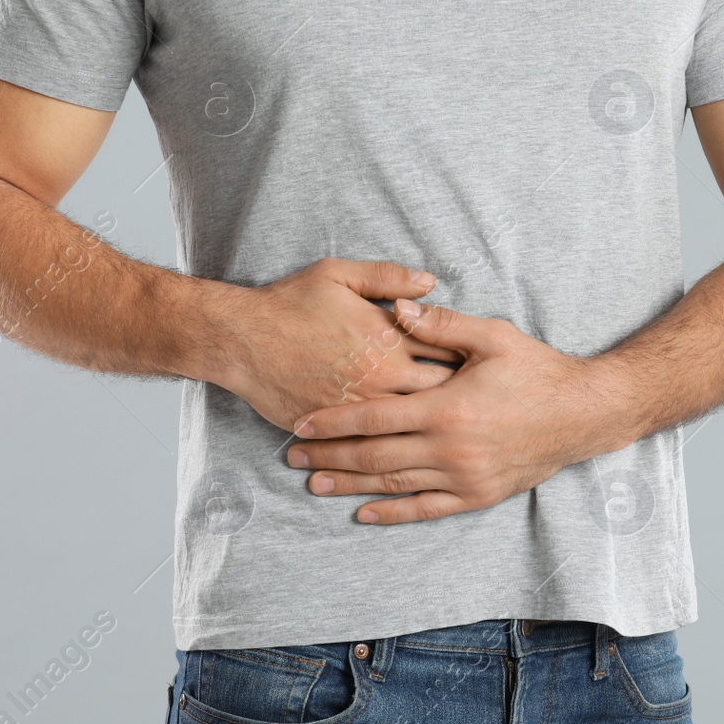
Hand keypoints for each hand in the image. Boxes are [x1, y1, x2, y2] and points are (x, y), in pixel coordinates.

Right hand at [215, 259, 462, 431]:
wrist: (241, 341)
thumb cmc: (290, 303)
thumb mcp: (339, 275)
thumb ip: (389, 277)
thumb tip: (432, 282)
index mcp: (389, 340)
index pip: (447, 353)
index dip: (469, 360)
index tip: (481, 365)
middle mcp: (382, 379)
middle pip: (440, 396)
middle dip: (461, 399)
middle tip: (478, 403)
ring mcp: (360, 408)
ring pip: (412, 426)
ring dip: (433, 427)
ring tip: (452, 428)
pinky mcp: (337, 429)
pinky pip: (377, 444)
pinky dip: (397, 447)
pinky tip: (411, 448)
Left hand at [285, 299, 626, 523]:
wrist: (584, 413)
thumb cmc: (538, 370)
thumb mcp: (492, 336)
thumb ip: (441, 324)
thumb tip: (395, 307)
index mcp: (447, 408)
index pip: (373, 418)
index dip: (333, 422)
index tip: (300, 423)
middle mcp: (450, 449)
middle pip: (374, 456)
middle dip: (329, 456)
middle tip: (293, 456)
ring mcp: (463, 477)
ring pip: (393, 484)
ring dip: (350, 484)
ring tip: (314, 482)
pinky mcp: (477, 495)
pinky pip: (425, 509)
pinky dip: (392, 513)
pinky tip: (363, 513)